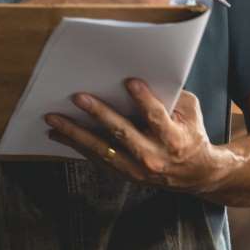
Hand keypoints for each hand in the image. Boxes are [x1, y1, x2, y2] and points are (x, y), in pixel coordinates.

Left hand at [44, 79, 223, 193]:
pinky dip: (75, 146)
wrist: (196, 175)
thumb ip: (171, 96)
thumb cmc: (191, 134)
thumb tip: (143, 74)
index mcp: (174, 138)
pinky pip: (96, 159)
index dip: (144, 99)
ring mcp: (137, 169)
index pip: (157, 116)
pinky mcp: (125, 174)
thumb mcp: (190, 112)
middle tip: (78, 97)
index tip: (129, 81)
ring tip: (53, 119)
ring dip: (75, 133)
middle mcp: (153, 156)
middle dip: (99, 114)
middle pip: (122, 133)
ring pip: (101, 149)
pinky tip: (58, 135)